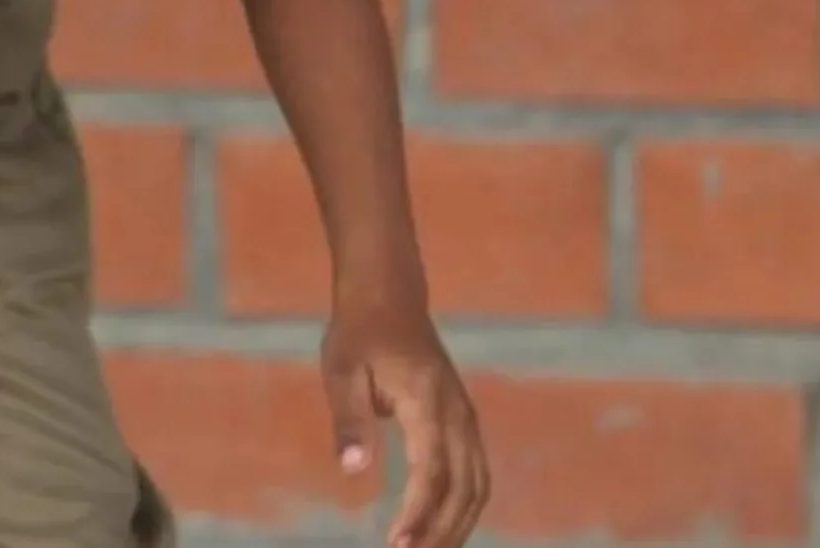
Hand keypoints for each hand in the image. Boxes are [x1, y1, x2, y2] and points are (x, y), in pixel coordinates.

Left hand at [320, 300, 487, 547]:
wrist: (389, 296)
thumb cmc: (359, 334)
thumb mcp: (341, 370)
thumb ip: (350, 420)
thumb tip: (353, 470)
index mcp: (428, 403)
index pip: (433, 472)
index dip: (419, 514)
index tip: (397, 546)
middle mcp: (457, 415)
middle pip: (465, 488)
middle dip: (441, 531)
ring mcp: (466, 417)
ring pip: (478, 484)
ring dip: (458, 525)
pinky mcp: (464, 420)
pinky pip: (476, 473)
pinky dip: (465, 506)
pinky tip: (443, 527)